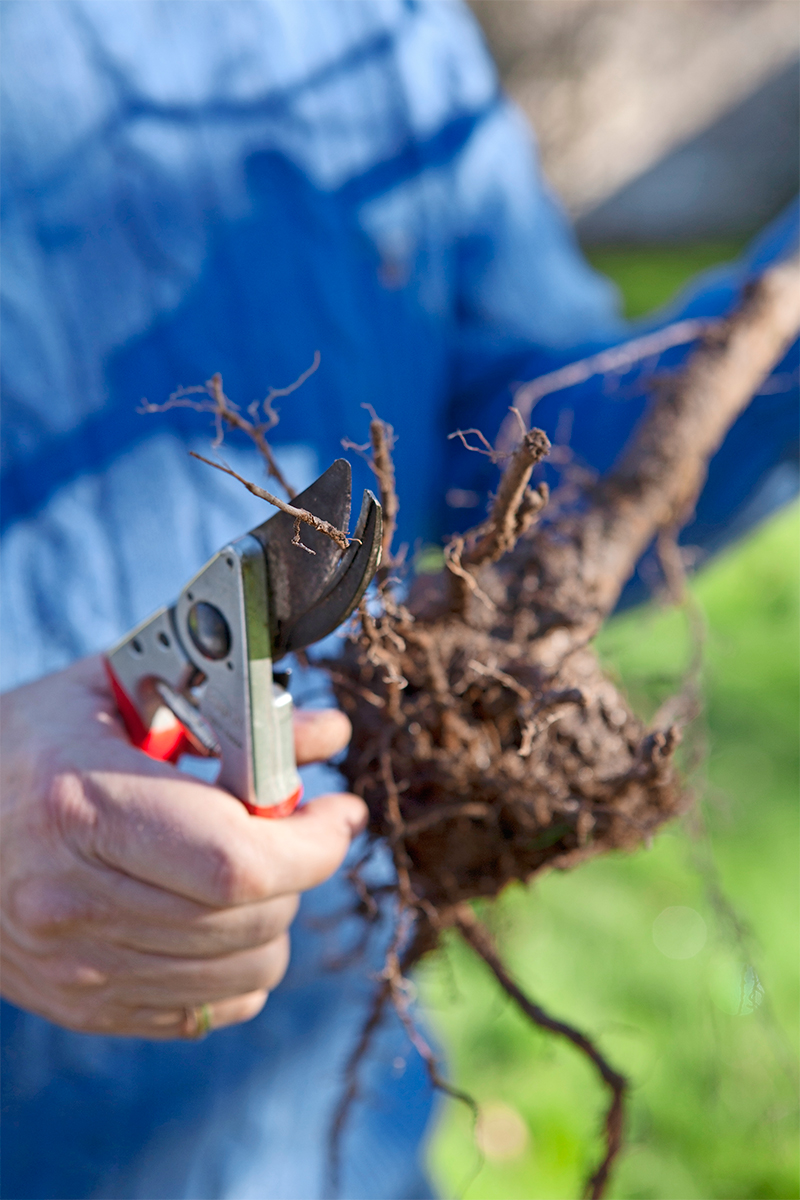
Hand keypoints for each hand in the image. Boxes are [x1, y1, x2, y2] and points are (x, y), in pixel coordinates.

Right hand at [0, 655, 365, 1038]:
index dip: (312, 844)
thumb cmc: (34, 743)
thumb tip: (328, 736)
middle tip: (300, 829)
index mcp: (81, 807)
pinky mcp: (83, 1005)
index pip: (236, 862)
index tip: (339, 813)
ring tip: (257, 867)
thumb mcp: (119, 694)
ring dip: (276, 916)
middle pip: (249, 919)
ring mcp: (76, 966)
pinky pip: (209, 1011)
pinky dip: (239, 967)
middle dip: (301, 871)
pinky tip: (220, 915)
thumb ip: (229, 708)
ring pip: (244, 972)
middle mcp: (72, 900)